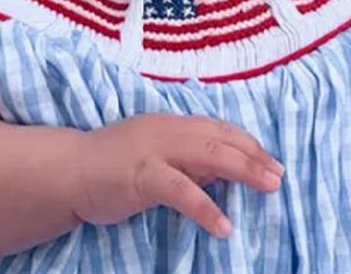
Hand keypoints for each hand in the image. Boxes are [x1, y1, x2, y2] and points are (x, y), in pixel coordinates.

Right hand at [73, 113, 283, 236]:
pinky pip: (180, 190)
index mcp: (172, 124)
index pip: (218, 128)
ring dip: (243, 169)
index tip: (271, 161)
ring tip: (269, 187)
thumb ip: (186, 161)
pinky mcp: (142, 175)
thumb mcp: (156, 156)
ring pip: (208, 154)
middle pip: (220, 138)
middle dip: (254, 155)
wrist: (70, 169)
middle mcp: (168, 130)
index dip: (247, 144)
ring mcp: (155, 150)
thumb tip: (220, 172)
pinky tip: (224, 226)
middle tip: (279, 175)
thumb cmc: (112, 165)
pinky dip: (205, 207)